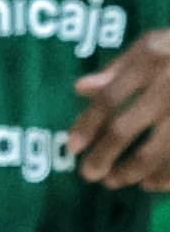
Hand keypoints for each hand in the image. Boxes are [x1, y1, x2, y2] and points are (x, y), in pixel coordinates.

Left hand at [75, 31, 169, 186]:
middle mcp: (165, 91)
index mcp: (147, 64)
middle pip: (125, 128)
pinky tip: (151, 185)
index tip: (72, 147)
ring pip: (155, 153)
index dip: (88, 124)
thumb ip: (116, 68)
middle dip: (103, 155)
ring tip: (115, 181)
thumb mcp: (149, 46)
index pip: (109, 98)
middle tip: (89, 174)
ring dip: (132, 172)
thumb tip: (80, 89)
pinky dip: (166, 178)